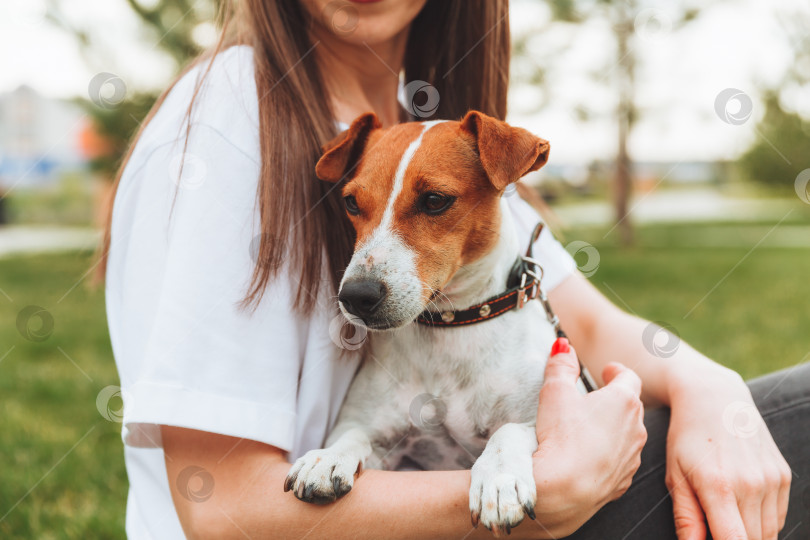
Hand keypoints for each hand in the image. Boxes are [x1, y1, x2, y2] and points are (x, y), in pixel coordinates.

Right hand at [531, 339, 647, 536]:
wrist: (564, 490)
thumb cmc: (561, 436)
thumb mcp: (554, 391)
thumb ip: (560, 364)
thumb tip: (563, 345)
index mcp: (623, 400)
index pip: (629, 377)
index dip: (617, 371)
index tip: (606, 371)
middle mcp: (636, 428)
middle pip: (631, 406)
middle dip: (615, 399)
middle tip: (594, 398)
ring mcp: (632, 457)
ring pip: (628, 435)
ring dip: (613, 429)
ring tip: (588, 429)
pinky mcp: (623, 481)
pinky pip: (620, 461)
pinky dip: (609, 455)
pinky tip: (589, 457)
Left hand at [665, 369, 790, 539]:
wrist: (715, 399)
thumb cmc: (686, 438)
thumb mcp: (675, 475)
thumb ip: (686, 517)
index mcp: (718, 487)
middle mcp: (750, 484)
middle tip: (714, 526)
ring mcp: (771, 480)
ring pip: (768, 533)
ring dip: (749, 535)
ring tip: (724, 516)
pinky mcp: (783, 475)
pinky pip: (777, 517)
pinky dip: (762, 522)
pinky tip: (741, 506)